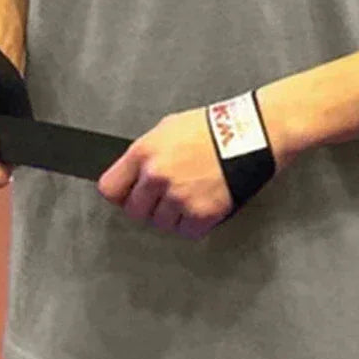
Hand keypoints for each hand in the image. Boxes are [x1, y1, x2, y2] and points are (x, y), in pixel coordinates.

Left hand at [97, 108, 232, 240]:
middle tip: (167, 193)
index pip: (110, 189)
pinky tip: (201, 203)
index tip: (129, 194)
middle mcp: (157, 176)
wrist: (248, 133)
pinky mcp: (200, 213)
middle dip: (148, 204)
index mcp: (144, 152)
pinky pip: (186, 231)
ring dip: (172, 214)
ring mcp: (178, 197)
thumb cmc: (212, 127)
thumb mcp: (167, 128)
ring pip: (160, 223)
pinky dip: (194, 223)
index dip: (122, 193)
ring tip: (189, 193)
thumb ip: (145, 154)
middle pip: (135, 211)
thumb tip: (132, 173)